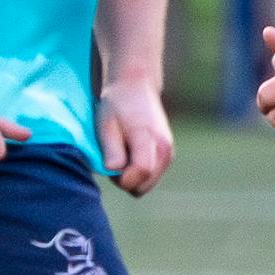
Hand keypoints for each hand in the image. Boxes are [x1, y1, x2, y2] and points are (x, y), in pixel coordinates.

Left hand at [99, 74, 176, 196]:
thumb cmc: (117, 105)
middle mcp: (165, 150)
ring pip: (146, 185)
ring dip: (131, 178)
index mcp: (150, 139)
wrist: (136, 87)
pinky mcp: (167, 157)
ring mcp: (168, 155)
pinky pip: (149, 178)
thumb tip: (114, 171)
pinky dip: (137, 173)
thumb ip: (111, 149)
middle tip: (112, 159)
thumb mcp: (106, 124)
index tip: (108, 164)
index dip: (120, 177)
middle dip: (124, 180)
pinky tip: (130, 154)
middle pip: (143, 186)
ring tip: (121, 154)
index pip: (140, 173)